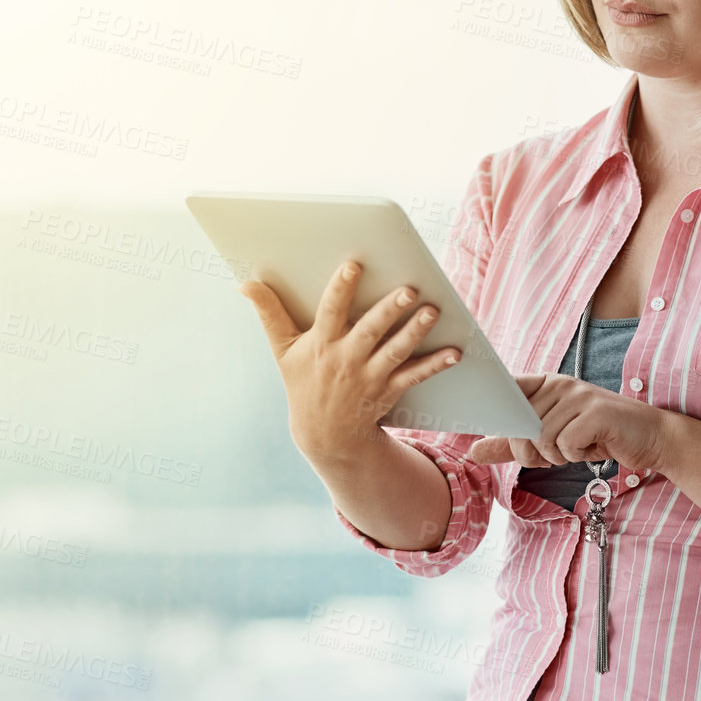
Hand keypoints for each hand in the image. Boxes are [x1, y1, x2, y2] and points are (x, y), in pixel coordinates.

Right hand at [238, 260, 462, 459]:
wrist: (325, 435)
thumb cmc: (304, 382)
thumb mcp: (282, 350)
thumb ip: (269, 313)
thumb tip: (246, 283)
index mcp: (321, 344)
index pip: (330, 312)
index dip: (340, 289)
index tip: (353, 265)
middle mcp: (346, 360)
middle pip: (370, 331)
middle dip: (389, 310)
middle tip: (409, 289)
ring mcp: (369, 376)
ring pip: (396, 351)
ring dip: (415, 332)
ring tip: (433, 311)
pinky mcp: (389, 390)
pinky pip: (415, 376)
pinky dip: (435, 365)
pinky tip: (455, 351)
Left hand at [465, 373, 668, 471]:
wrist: (651, 439)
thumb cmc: (599, 436)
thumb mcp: (551, 440)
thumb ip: (513, 444)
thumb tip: (473, 451)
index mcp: (546, 384)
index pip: (506, 393)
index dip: (498, 415)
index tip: (492, 429)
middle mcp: (560, 384)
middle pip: (520, 426)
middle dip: (534, 453)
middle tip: (557, 453)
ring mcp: (579, 395)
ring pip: (541, 438)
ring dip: (558, 456)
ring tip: (578, 448)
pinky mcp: (596, 412)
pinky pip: (565, 444)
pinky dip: (576, 454)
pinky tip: (593, 447)